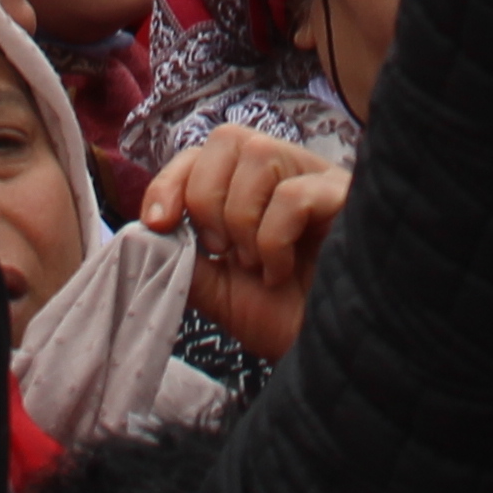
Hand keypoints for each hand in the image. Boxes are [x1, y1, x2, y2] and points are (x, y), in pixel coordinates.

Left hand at [140, 130, 346, 361]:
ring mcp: (318, 179)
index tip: (158, 222)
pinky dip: (273, 240)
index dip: (171, 180)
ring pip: (258, 154)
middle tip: (221, 250)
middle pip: (227, 138)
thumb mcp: (217, 289)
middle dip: (206, 197)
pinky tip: (282, 272)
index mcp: (254, 189)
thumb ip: (182, 257)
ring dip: (241, 219)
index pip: (202, 152)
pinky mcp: (346, 197)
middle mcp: (287, 172)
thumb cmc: (283, 318)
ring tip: (256, 263)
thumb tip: (147, 231)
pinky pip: (293, 194)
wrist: (332, 353)